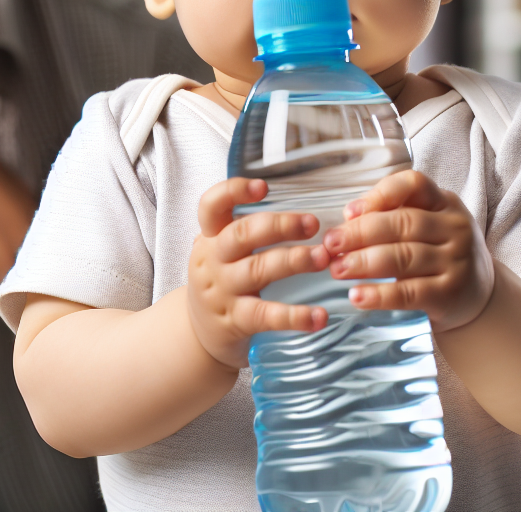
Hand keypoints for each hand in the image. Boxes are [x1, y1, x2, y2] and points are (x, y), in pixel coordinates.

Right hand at [187, 178, 329, 368]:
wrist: (197, 333)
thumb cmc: (220, 282)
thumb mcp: (219, 251)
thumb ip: (244, 230)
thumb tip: (296, 211)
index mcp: (209, 236)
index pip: (211, 206)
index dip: (233, 192)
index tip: (263, 187)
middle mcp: (213, 259)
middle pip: (241, 235)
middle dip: (280, 226)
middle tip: (312, 223)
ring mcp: (223, 290)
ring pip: (258, 270)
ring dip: (293, 261)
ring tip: (323, 257)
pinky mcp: (236, 320)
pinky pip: (267, 316)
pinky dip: (295, 316)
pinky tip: (319, 316)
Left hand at [320, 170, 494, 332]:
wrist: (479, 296)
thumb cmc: (438, 251)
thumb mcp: (425, 224)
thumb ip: (391, 214)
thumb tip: (349, 216)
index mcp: (444, 202)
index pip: (414, 184)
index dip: (380, 194)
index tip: (348, 212)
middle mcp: (455, 228)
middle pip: (403, 223)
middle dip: (360, 233)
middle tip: (330, 244)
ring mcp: (456, 262)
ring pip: (404, 257)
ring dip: (364, 263)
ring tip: (336, 269)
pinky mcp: (450, 295)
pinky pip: (410, 293)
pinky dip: (380, 295)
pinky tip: (357, 296)